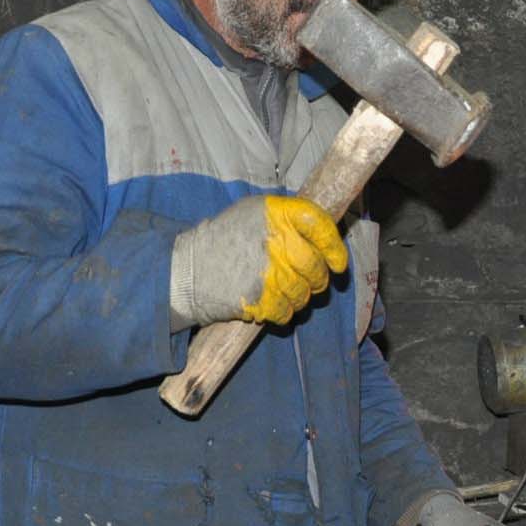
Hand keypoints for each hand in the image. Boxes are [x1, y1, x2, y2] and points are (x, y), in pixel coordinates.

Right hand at [170, 195, 349, 327]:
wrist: (187, 270)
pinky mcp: (261, 299)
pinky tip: (269, 303)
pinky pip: (288, 312)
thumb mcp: (252, 213)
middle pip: (316, 266)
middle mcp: (276, 240)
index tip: (338, 261)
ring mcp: (270, 272)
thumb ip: (287, 219)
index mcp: (276, 213)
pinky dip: (282, 312)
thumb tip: (322, 233)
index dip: (333, 245)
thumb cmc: (223, 240)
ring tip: (283, 290)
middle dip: (318, 278)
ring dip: (299, 297)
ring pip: (305, 293)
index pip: (319, 223)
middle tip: (311, 280)